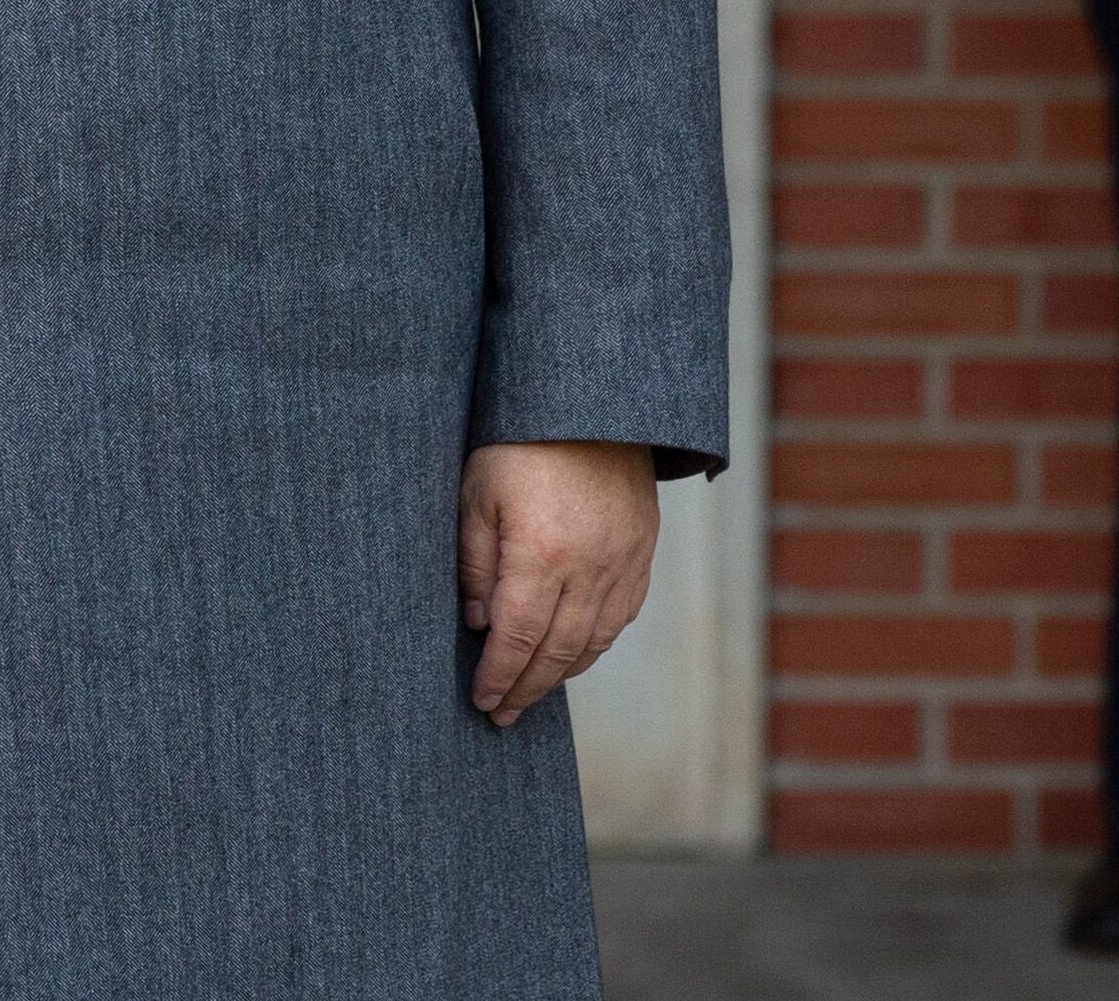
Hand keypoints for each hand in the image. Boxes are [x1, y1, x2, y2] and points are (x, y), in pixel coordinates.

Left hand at [460, 441, 658, 727]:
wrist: (592, 403)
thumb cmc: (521, 443)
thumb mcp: (477, 493)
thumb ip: (476, 561)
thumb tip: (480, 621)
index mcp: (542, 554)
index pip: (516, 637)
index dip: (498, 676)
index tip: (482, 700)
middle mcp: (589, 568)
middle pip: (557, 651)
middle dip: (526, 688)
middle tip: (503, 714)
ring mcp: (622, 562)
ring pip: (593, 640)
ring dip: (561, 673)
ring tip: (532, 692)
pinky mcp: (641, 551)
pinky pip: (621, 615)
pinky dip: (595, 644)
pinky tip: (574, 654)